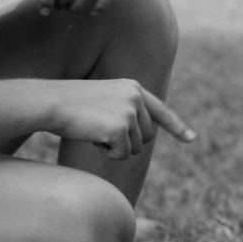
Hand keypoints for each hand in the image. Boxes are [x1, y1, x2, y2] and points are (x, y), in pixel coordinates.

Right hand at [55, 78, 195, 159]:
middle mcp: (136, 96)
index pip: (161, 110)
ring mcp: (130, 111)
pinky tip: (92, 136)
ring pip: (136, 148)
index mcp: (133, 87)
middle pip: (147, 137)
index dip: (177, 127)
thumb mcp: (102, 102)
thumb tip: (142, 136)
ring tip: (93, 129)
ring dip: (115, 147)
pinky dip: (107, 152)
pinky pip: (122, 154)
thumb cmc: (70, 105)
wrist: (50, 102)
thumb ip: (124, 112)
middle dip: (127, 142)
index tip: (192, 139)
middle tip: (100, 129)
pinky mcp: (121, 127)